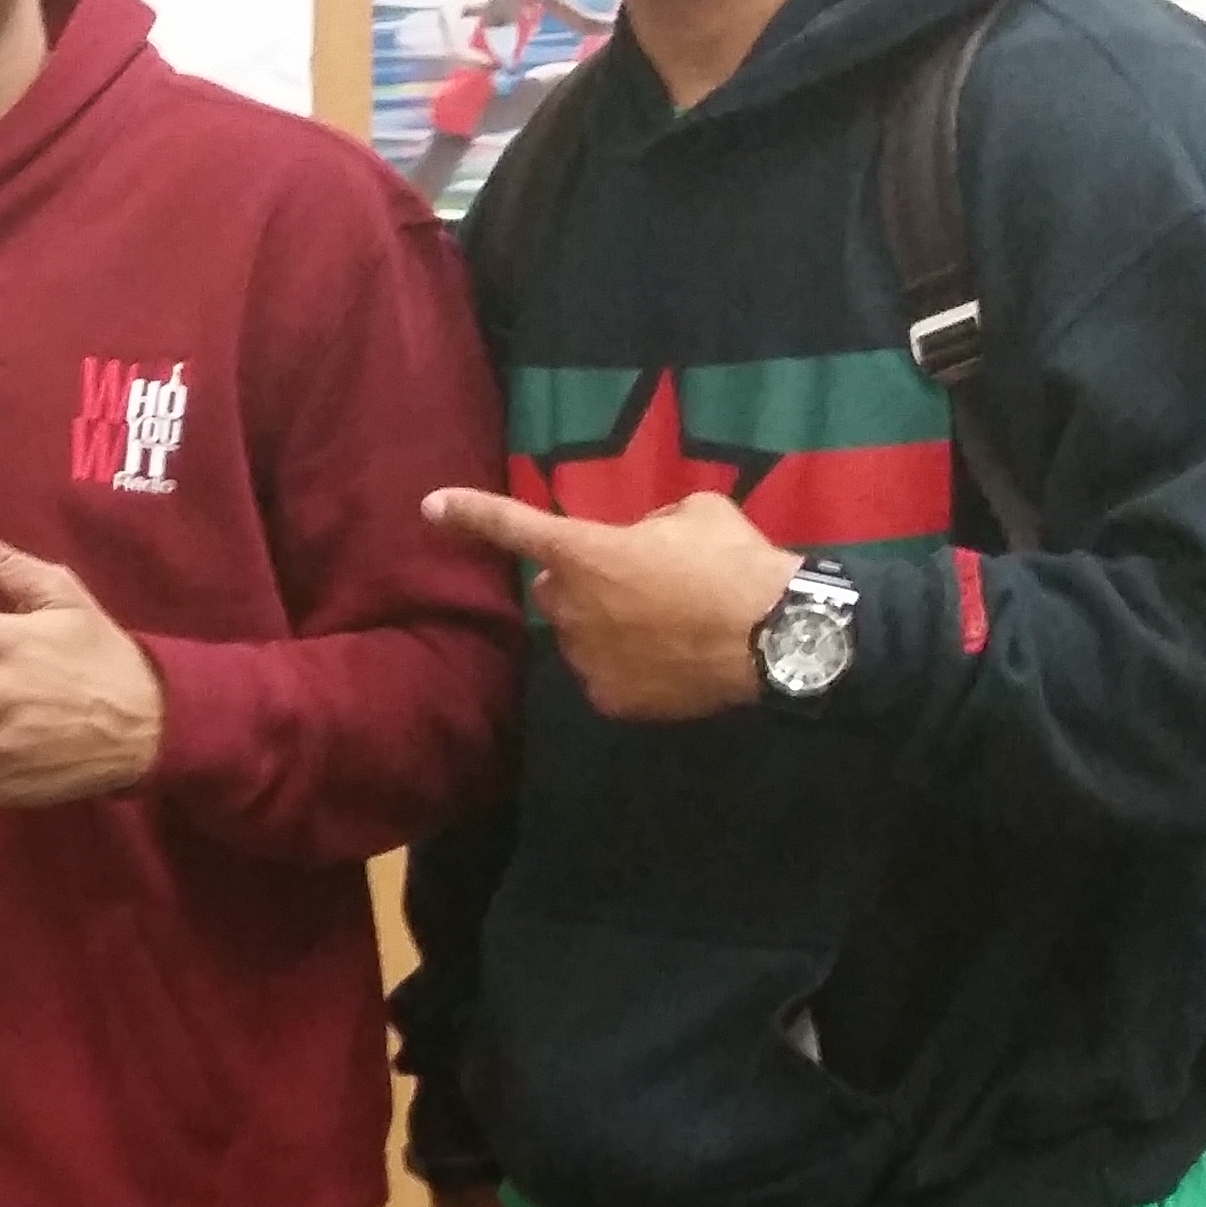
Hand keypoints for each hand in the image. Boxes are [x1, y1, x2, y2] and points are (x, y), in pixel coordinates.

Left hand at [422, 484, 795, 720]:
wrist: (774, 638)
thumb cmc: (733, 563)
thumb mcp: (696, 513)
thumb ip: (654, 521)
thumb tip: (648, 538)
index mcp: (583, 552)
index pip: (513, 527)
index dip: (470, 514)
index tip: (431, 506)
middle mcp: (570, 608)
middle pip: (554, 592)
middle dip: (581, 585)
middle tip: (634, 583)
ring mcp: (586, 659)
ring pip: (581, 637)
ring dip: (608, 627)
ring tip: (667, 625)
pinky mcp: (609, 700)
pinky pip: (606, 676)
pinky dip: (629, 668)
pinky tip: (671, 660)